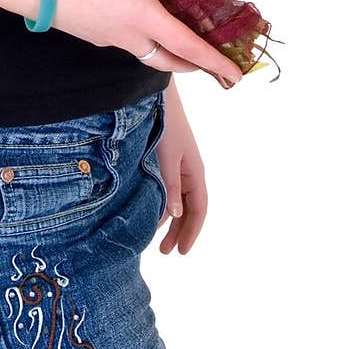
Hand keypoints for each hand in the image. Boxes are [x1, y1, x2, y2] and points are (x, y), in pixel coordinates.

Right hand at [51, 0, 242, 84]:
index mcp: (143, 18)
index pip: (187, 46)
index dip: (214, 60)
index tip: (235, 76)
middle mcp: (130, 37)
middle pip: (169, 59)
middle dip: (192, 62)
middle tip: (207, 57)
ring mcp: (110, 39)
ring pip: (148, 51)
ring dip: (167, 49)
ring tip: (176, 31)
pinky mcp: (94, 34)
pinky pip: (128, 41)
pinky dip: (143, 36)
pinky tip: (136, 12)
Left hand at [156, 78, 206, 254]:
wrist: (156, 97)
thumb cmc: (165, 125)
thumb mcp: (167, 158)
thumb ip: (171, 185)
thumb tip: (175, 215)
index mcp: (195, 172)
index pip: (199, 209)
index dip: (192, 232)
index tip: (181, 252)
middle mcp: (189, 171)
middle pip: (189, 209)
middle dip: (179, 231)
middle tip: (165, 252)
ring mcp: (178, 166)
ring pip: (177, 200)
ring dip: (169, 219)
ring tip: (155, 239)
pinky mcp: (165, 160)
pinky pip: (168, 189)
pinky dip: (162, 203)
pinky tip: (150, 211)